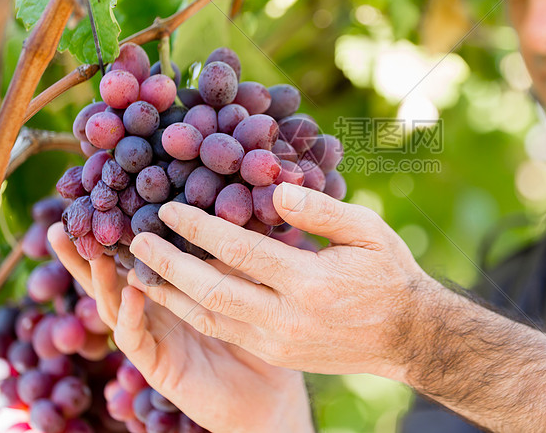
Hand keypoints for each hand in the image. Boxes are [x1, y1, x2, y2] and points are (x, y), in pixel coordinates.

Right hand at [48, 224, 313, 432]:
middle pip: (109, 279)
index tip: (100, 199)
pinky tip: (132, 292)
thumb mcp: (248, 283)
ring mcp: (153, 338)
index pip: (136, 256)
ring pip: (114, 306)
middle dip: (83, 255)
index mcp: (171, 289)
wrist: (270, 395)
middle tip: (62, 225)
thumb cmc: (262, 334)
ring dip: (101, 279)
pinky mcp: (157, 366)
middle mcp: (154, 311)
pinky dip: (130, 315)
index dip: (116, 232)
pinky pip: (136, 339)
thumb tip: (238, 203)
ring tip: (94, 251)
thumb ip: (232, 252)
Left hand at [126, 182, 436, 380]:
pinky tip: (174, 294)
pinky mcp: (277, 354)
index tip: (169, 208)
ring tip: (139, 269)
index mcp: (311, 284)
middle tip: (137, 239)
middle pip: (212, 290)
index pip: (240, 252)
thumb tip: (273, 190)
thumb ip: (319, 211)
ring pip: (210, 318)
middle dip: (169, 265)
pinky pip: (225, 331)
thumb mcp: (367, 232)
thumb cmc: (389, 274)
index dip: (199, 228)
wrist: (408, 337)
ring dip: (170, 294)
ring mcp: (278, 342)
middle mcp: (288, 319)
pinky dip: (193, 311)